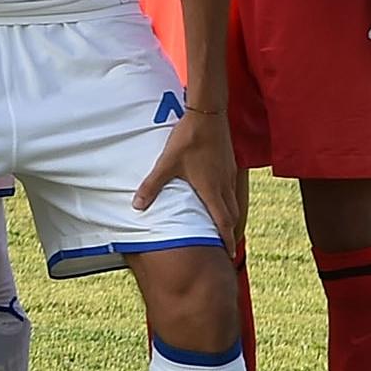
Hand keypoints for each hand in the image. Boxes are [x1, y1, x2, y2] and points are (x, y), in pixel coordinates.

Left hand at [136, 101, 241, 251]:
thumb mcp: (166, 164)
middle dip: (229, 233)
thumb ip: (152, 186)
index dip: (226, 240)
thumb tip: (137, 206)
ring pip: (233, 203)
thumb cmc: (188, 140)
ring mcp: (229, 175)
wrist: (208, 115)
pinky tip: (219, 199)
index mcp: (211, 190)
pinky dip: (228, 202)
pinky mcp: (229, 165)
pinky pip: (232, 190)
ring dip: (229, 217)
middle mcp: (224, 185)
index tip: (228, 255)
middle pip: (231, 216)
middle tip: (225, 247)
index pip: (223, 222)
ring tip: (223, 227)